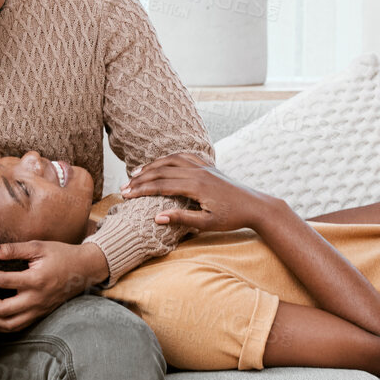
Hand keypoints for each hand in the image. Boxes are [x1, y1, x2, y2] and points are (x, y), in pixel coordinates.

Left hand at [0, 241, 109, 332]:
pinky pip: (16, 327)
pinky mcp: (39, 315)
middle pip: (2, 310)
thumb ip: (12, 249)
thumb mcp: (38, 247)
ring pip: (8, 325)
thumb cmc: (61, 255)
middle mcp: (36, 299)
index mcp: (35, 280)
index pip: (2, 281)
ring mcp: (38, 310)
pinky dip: (0, 325)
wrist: (84, 270)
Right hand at [120, 154, 277, 232]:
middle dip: (140, 178)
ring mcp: (204, 166)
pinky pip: (185, 156)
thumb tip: (156, 217)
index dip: (141, 189)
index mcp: (196, 185)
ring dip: (152, 165)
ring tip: (135, 172)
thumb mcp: (207, 224)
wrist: (256, 206)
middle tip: (124, 186)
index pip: (161, 185)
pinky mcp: (209, 166)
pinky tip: (161, 162)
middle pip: (162, 170)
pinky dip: (169, 157)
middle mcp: (198, 171)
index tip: (126, 195)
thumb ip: (182, 219)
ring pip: (171, 160)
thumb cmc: (233, 218)